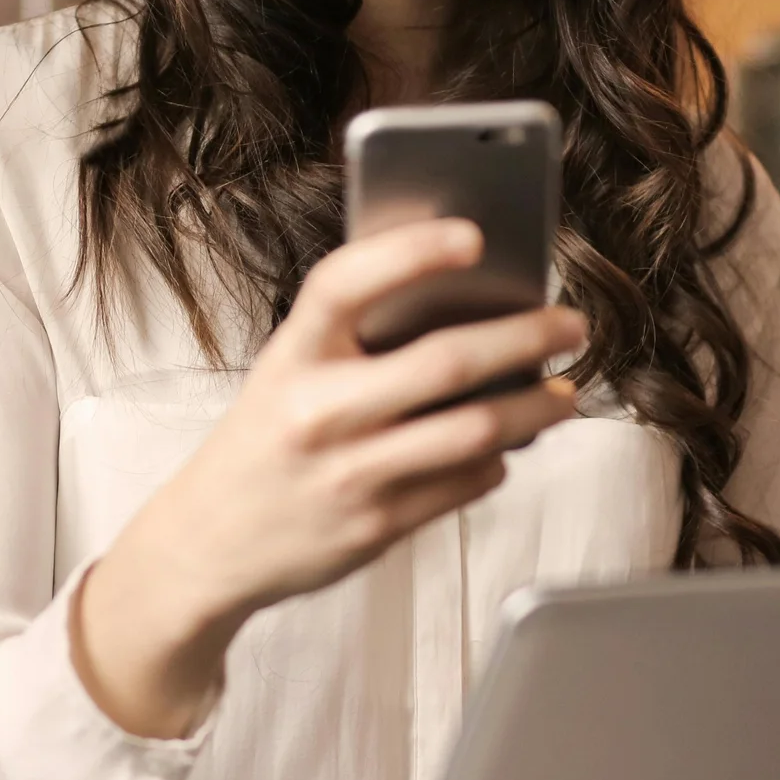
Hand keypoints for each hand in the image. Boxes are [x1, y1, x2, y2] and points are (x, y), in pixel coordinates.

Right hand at [73, 218, 585, 737]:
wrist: (209, 544)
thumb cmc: (264, 441)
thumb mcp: (286, 372)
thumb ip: (354, 339)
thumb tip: (464, 303)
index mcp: (291, 356)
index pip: (348, 283)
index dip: (412, 251)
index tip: (474, 235)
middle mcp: (317, 412)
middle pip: (443, 364)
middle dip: (525, 338)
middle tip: (570, 324)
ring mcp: (349, 474)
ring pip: (473, 431)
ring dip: (534, 408)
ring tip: (563, 392)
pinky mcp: (376, 526)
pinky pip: (465, 483)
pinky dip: (498, 459)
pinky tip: (506, 445)